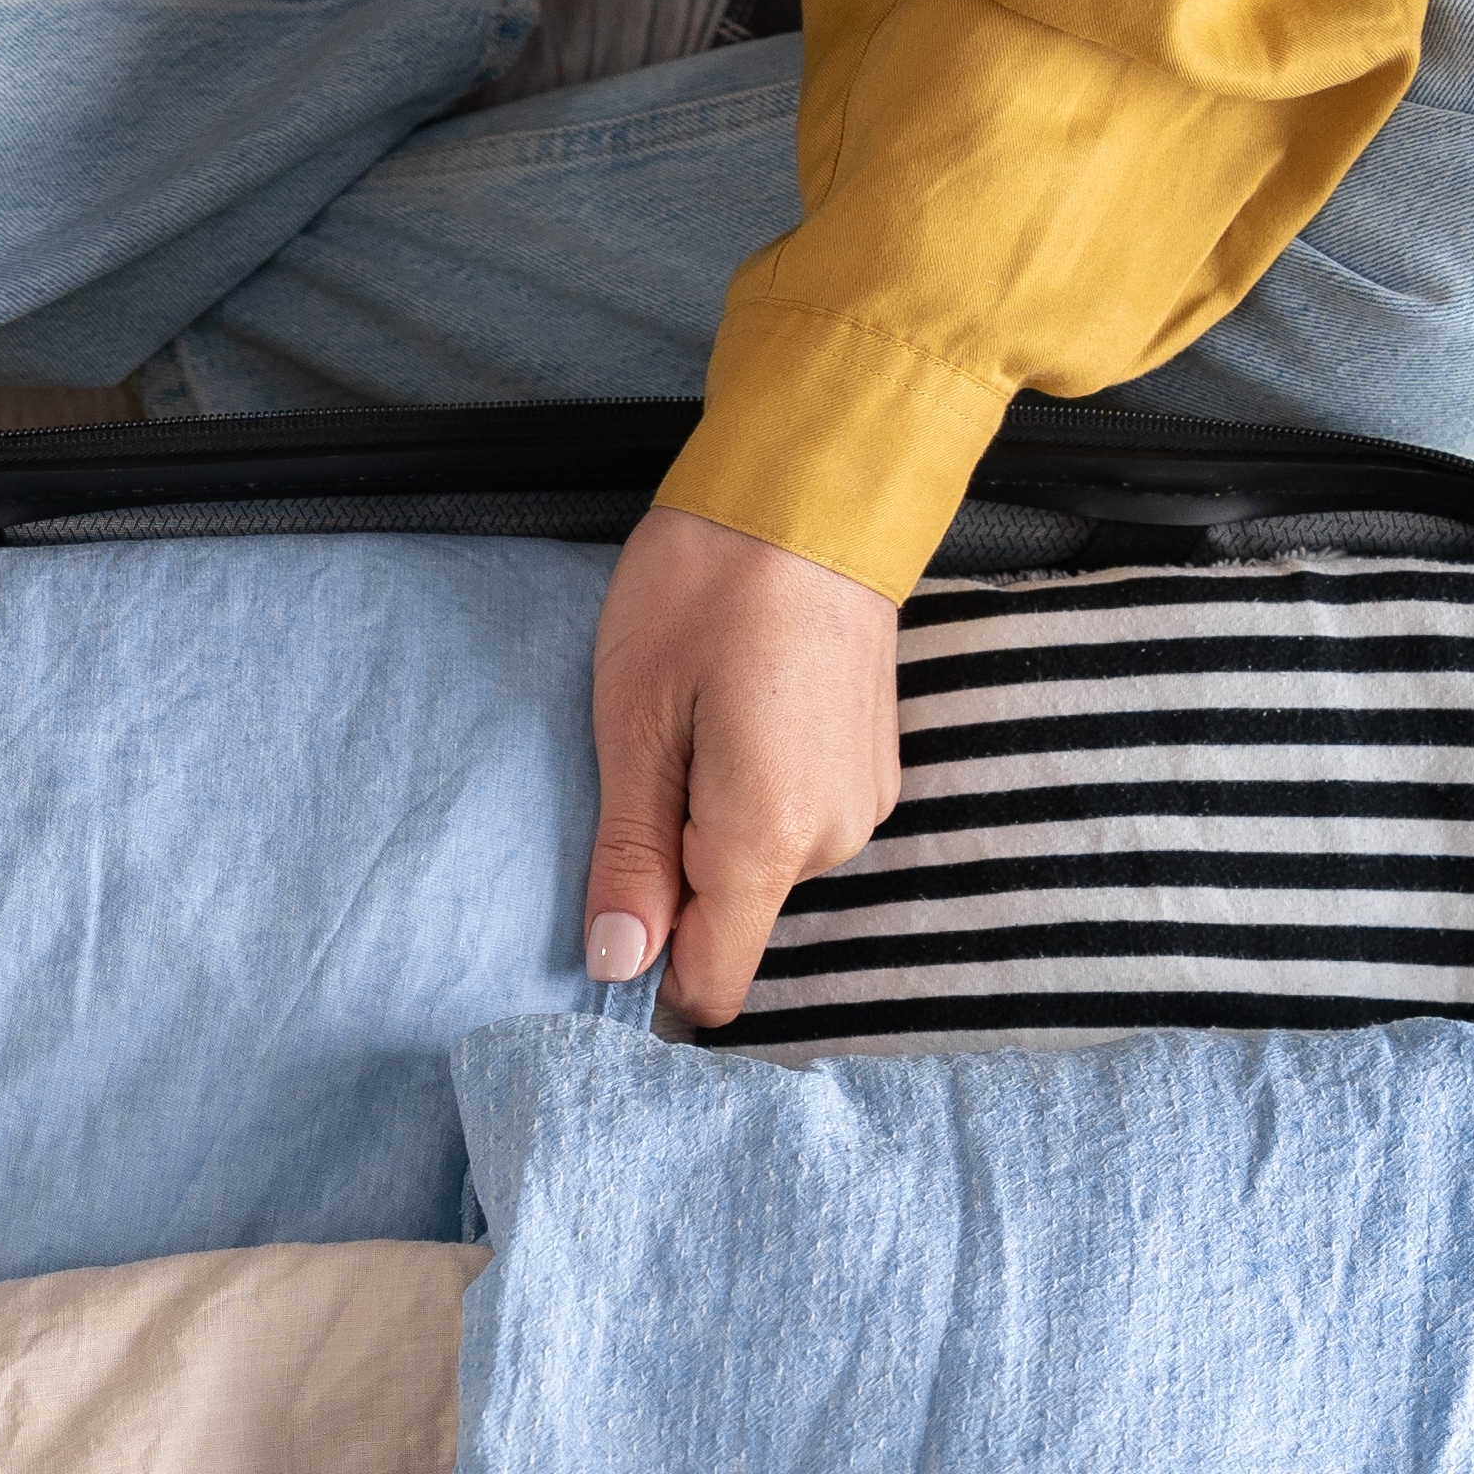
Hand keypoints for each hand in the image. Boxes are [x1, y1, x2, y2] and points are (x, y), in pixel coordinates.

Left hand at [584, 503, 904, 1025]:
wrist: (812, 493)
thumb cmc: (709, 589)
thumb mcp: (634, 724)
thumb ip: (631, 856)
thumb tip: (618, 965)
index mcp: (770, 837)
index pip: (713, 980)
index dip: (649, 972)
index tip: (606, 914)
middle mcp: (832, 838)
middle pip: (729, 922)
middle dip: (672, 877)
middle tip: (643, 769)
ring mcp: (860, 804)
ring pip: (759, 872)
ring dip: (709, 829)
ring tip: (690, 728)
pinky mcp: (868, 771)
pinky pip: (791, 823)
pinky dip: (749, 796)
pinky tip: (734, 718)